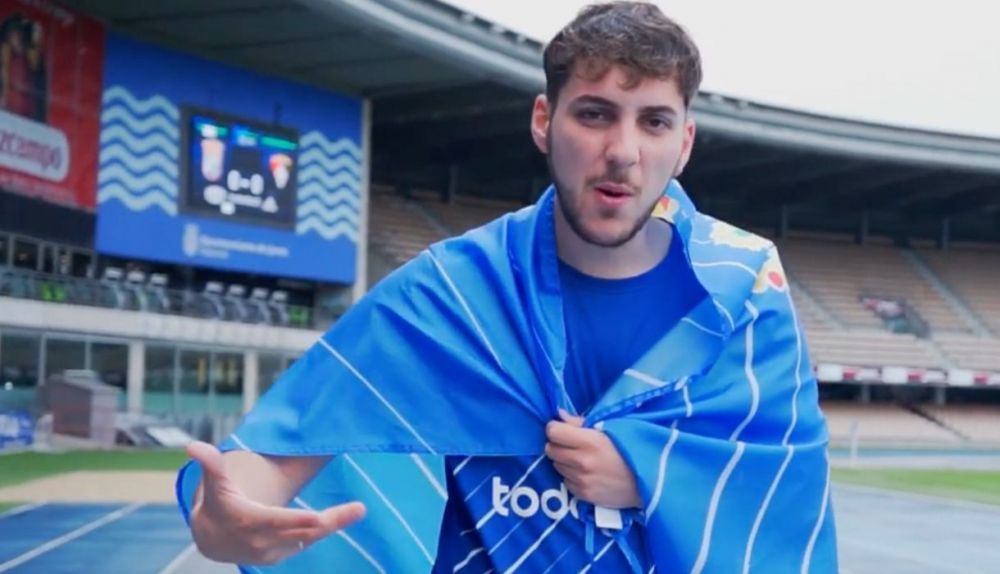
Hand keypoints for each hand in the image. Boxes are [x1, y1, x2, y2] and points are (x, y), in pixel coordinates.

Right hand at [186, 441, 365, 564]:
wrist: (214, 539)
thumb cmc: (218, 502)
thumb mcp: (214, 484)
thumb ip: (210, 464)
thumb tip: (193, 445)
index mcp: (246, 522)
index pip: (275, 523)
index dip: (297, 521)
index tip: (318, 517)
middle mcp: (261, 542)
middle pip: (301, 532)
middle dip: (331, 521)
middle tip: (359, 509)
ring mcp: (272, 552)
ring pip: (309, 539)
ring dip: (334, 525)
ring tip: (358, 510)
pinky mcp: (281, 555)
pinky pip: (307, 542)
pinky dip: (325, 530)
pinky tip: (345, 515)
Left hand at [544, 410, 640, 508]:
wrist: (649, 481)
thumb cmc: (630, 448)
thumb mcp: (610, 428)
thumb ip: (580, 422)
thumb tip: (558, 415)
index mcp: (589, 441)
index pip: (553, 432)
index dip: (556, 428)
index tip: (562, 429)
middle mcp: (582, 462)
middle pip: (550, 449)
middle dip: (558, 444)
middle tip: (572, 444)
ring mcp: (582, 480)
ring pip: (556, 466)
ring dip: (564, 461)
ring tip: (582, 459)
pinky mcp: (584, 495)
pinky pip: (566, 482)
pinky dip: (571, 476)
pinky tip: (586, 473)